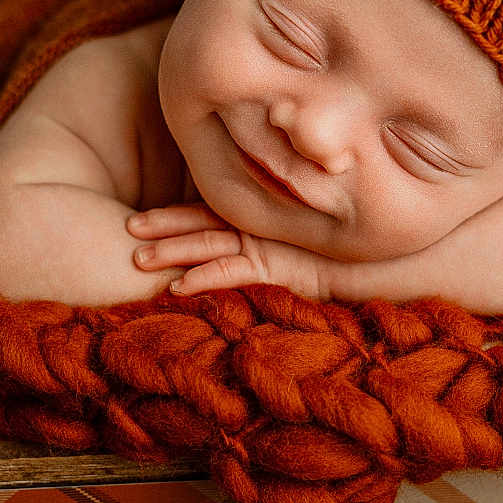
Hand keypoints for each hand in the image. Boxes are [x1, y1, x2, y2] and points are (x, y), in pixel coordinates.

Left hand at [126, 203, 331, 298]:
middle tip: (127, 228)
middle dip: (161, 226)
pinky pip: (231, 272)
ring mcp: (264, 245)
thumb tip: (237, 246)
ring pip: (207, 245)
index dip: (171, 216)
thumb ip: (271, 237)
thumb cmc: (339, 252)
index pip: (206, 214)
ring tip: (138, 259)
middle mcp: (255, 228)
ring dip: (172, 251)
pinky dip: (202, 278)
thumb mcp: (296, 241)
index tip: (137, 220)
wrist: (375, 260)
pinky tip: (176, 288)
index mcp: (256, 220)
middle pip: (199, 223)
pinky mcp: (274, 267)